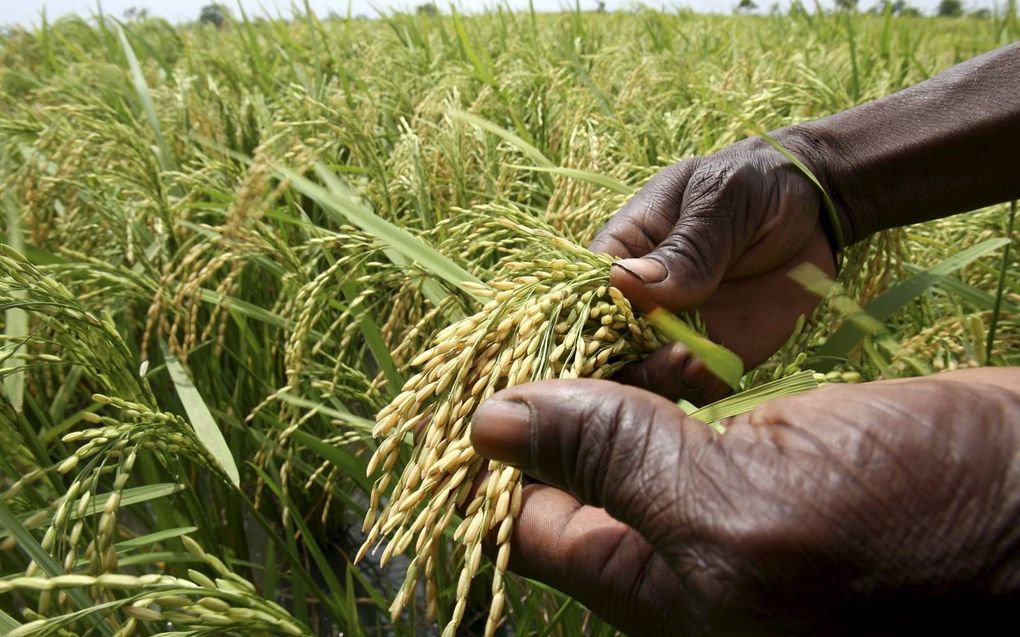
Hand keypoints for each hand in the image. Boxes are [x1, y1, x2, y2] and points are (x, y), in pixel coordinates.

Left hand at [471, 370, 1019, 635]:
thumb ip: (614, 464)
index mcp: (659, 589)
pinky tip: (626, 322)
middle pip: (574, 478)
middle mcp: (681, 552)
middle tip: (495, 328)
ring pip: (625, 436)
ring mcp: (725, 500)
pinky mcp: (765, 452)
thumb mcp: (742, 506)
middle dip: (537, 407)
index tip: (458, 381)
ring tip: (547, 311)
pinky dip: (647, 367)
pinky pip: (678, 412)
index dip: (489, 456)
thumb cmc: (910, 524)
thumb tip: (490, 423)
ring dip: (590, 377)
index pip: (532, 525)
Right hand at [591, 133, 835, 401]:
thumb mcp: (722, 201)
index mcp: (622, 252)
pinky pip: (696, 386)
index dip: (581, 324)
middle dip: (621, 364)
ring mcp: (677, 331)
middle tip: (660, 354)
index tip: (604, 339)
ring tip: (691, 362)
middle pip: (606, 348)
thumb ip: (685, 246)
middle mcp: (640, 301)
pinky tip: (712, 370)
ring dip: (659, 379)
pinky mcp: (717, 353)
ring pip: (646, 375)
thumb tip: (625, 284)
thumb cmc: (755, 184)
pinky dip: (699, 387)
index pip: (584, 296)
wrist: (818, 204)